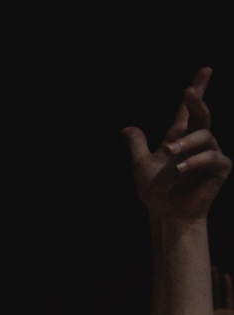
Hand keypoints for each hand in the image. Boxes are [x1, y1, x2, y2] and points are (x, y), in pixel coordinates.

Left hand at [123, 67, 231, 222]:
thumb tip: (126, 128)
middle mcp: (197, 143)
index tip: (204, 70)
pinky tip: (181, 169)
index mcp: (179, 139)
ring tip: (171, 154)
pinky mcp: (219, 168)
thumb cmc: (156, 192)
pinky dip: (196, 160)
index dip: (197, 90)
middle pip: (201, 115)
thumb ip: (137, 146)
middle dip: (196, 101)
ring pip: (205, 136)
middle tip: (187, 92)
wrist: (167, 214)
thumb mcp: (141, 166)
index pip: (188, 111)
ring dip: (187, 142)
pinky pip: (212, 157)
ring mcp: (210, 154)